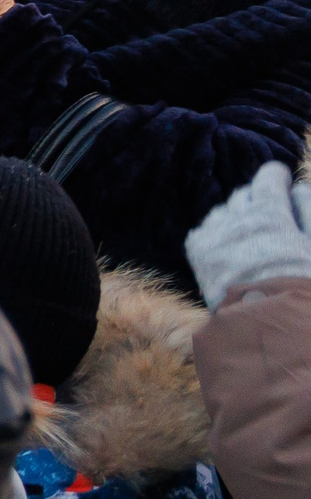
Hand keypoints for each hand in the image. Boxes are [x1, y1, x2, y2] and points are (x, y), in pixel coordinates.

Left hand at [187, 160, 310, 309]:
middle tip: (270, 214)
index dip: (276, 177)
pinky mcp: (198, 253)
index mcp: (270, 212)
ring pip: (222, 212)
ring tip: (251, 234)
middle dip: (257, 199)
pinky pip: (203, 231)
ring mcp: (214, 235)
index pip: (267, 177)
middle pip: (243, 195)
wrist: (267, 321)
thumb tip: (297, 188)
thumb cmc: (302, 283)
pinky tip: (229, 247)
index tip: (281, 180)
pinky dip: (216, 233)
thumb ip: (308, 212)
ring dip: (235, 216)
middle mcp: (237, 218)